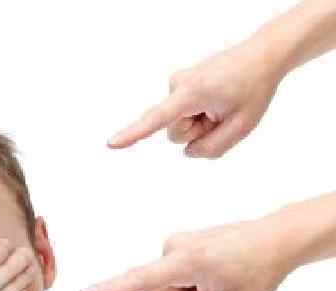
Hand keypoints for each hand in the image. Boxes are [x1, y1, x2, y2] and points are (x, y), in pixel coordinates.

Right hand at [79, 216, 296, 290]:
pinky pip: (171, 280)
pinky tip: (213, 275)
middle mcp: (172, 248)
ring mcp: (173, 245)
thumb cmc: (257, 273)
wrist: (274, 240)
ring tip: (217, 283)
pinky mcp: (175, 247)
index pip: (141, 281)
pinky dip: (189, 285)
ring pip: (164, 290)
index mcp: (186, 262)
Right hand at [107, 40, 283, 157]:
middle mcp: (177, 85)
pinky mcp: (178, 86)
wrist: (262, 57)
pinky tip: (217, 100)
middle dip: (199, 131)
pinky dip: (200, 115)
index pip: (157, 119)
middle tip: (224, 114)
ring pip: (180, 125)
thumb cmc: (254, 89)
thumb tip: (187, 151)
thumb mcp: (241, 127)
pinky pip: (184, 115)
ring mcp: (176, 84)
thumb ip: (211, 149)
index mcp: (192, 93)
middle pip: (176, 133)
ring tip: (222, 105)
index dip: (133, 134)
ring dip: (201, 123)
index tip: (111, 144)